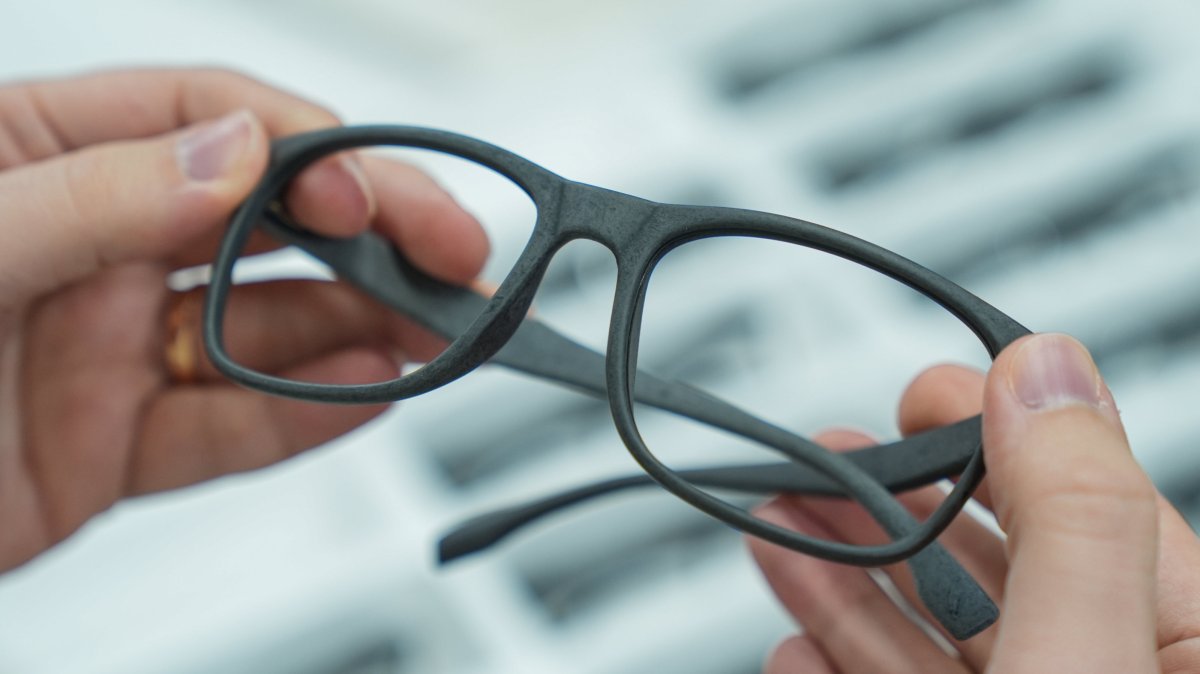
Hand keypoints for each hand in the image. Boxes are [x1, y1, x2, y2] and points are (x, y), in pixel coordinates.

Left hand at [0, 68, 488, 571]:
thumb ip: (100, 196)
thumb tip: (238, 157)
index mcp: (37, 158)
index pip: (212, 123)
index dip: (309, 155)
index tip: (367, 197)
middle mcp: (87, 248)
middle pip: (265, 228)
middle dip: (371, 241)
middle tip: (452, 262)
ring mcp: (105, 349)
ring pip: (263, 333)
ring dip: (359, 332)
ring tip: (433, 337)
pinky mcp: (111, 446)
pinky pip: (230, 429)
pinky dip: (307, 418)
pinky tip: (369, 396)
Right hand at [750, 333, 1199, 672]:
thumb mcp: (1079, 664)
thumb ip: (1072, 518)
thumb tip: (1050, 369)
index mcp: (1190, 653)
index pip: (1096, 503)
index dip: (998, 429)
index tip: (920, 394)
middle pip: (994, 568)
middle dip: (892, 503)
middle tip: (830, 455)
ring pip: (933, 634)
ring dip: (842, 576)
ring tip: (780, 523)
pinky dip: (833, 661)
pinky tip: (798, 642)